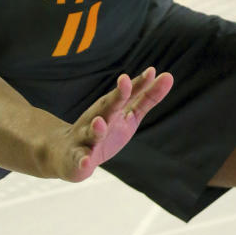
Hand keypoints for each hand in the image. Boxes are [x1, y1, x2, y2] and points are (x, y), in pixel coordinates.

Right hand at [55, 67, 172, 181]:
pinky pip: (79, 160)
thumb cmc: (104, 130)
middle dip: (116, 95)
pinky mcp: (77, 159)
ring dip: (96, 128)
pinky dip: (82, 161)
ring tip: (100, 123)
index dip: (138, 84)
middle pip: (107, 106)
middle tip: (124, 81)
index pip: (127, 94)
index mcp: (111, 108)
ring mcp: (85, 139)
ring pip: (90, 132)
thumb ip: (147, 97)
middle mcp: (98, 119)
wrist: (66, 154)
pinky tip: (86, 162)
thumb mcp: (129, 114)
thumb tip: (168, 76)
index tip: (151, 71)